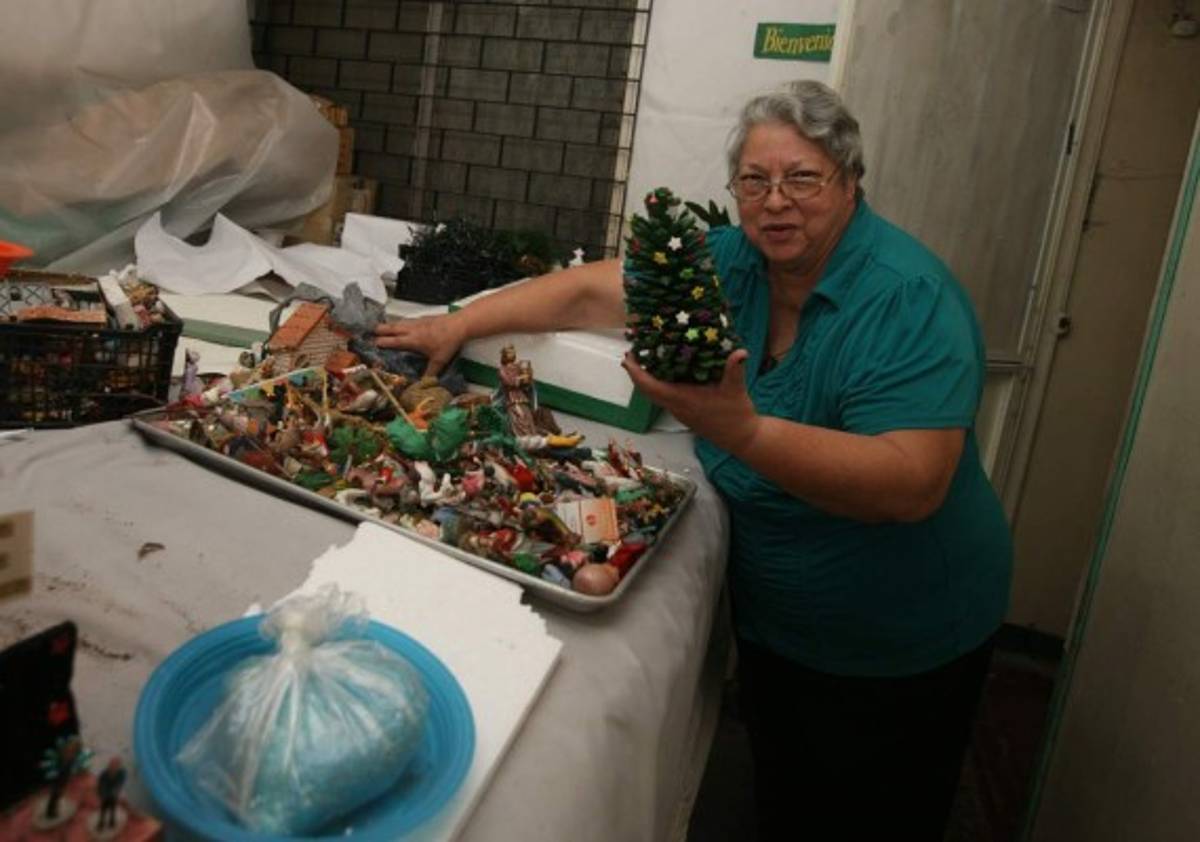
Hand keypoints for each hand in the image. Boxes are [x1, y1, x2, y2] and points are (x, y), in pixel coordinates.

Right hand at [374, 313, 467, 375]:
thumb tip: (424, 383)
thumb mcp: (439, 361)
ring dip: (389, 325)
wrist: (459, 325)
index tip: (372, 344)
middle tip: (370, 332)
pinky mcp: (423, 317)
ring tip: (382, 327)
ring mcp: (417, 322)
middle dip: (380, 330)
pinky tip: (402, 324)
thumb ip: (430, 373)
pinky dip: (400, 322)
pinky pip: (407, 320)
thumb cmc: (448, 343)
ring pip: (398, 322)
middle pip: (391, 328)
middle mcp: (411, 329)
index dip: (381, 342)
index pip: (392, 341)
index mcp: (412, 340)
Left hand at [621, 348, 759, 452]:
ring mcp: (678, 411)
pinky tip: (665, 372)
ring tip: (644, 360)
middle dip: (636, 373)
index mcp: (682, 399)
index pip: (651, 386)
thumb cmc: (736, 415)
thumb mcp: (736, 389)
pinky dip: (657, 384)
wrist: (741, 438)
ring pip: (654, 394)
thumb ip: (736, 369)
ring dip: (645, 379)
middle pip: (646, 390)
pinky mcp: (684, 412)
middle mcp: (676, 407)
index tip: (628, 358)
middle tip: (632, 354)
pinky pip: (663, 396)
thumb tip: (740, 351)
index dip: (636, 373)